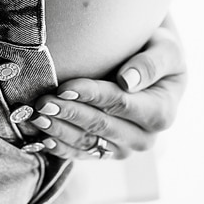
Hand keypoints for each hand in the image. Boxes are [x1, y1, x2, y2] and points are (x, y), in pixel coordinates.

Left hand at [20, 14, 187, 159]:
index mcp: (161, 113)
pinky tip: (42, 138)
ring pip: (87, 143)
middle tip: (42, 102)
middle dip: (69, 114)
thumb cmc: (158, 51)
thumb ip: (151, 63)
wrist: (152, 67)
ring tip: (36, 116)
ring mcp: (124, 148)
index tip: (65, 87)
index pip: (121, 104)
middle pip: (101, 126)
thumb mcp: (166, 49)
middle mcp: (145, 138)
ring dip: (60, 131)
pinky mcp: (106, 152)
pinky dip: (60, 146)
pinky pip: (81, 153)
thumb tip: (127, 81)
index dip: (92, 96)